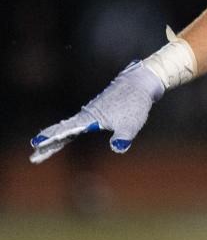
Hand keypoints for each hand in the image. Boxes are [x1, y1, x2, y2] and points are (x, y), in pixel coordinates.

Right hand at [30, 61, 163, 163]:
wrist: (140, 83)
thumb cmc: (135, 104)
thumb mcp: (131, 124)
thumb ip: (123, 137)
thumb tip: (118, 147)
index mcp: (91, 117)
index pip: (67, 131)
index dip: (52, 138)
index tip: (37, 143)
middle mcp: (87, 114)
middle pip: (64, 130)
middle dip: (49, 143)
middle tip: (34, 156)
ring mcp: (92, 111)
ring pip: (70, 126)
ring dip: (56, 137)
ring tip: (42, 149)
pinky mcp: (98, 110)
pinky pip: (78, 123)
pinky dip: (68, 131)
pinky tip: (64, 136)